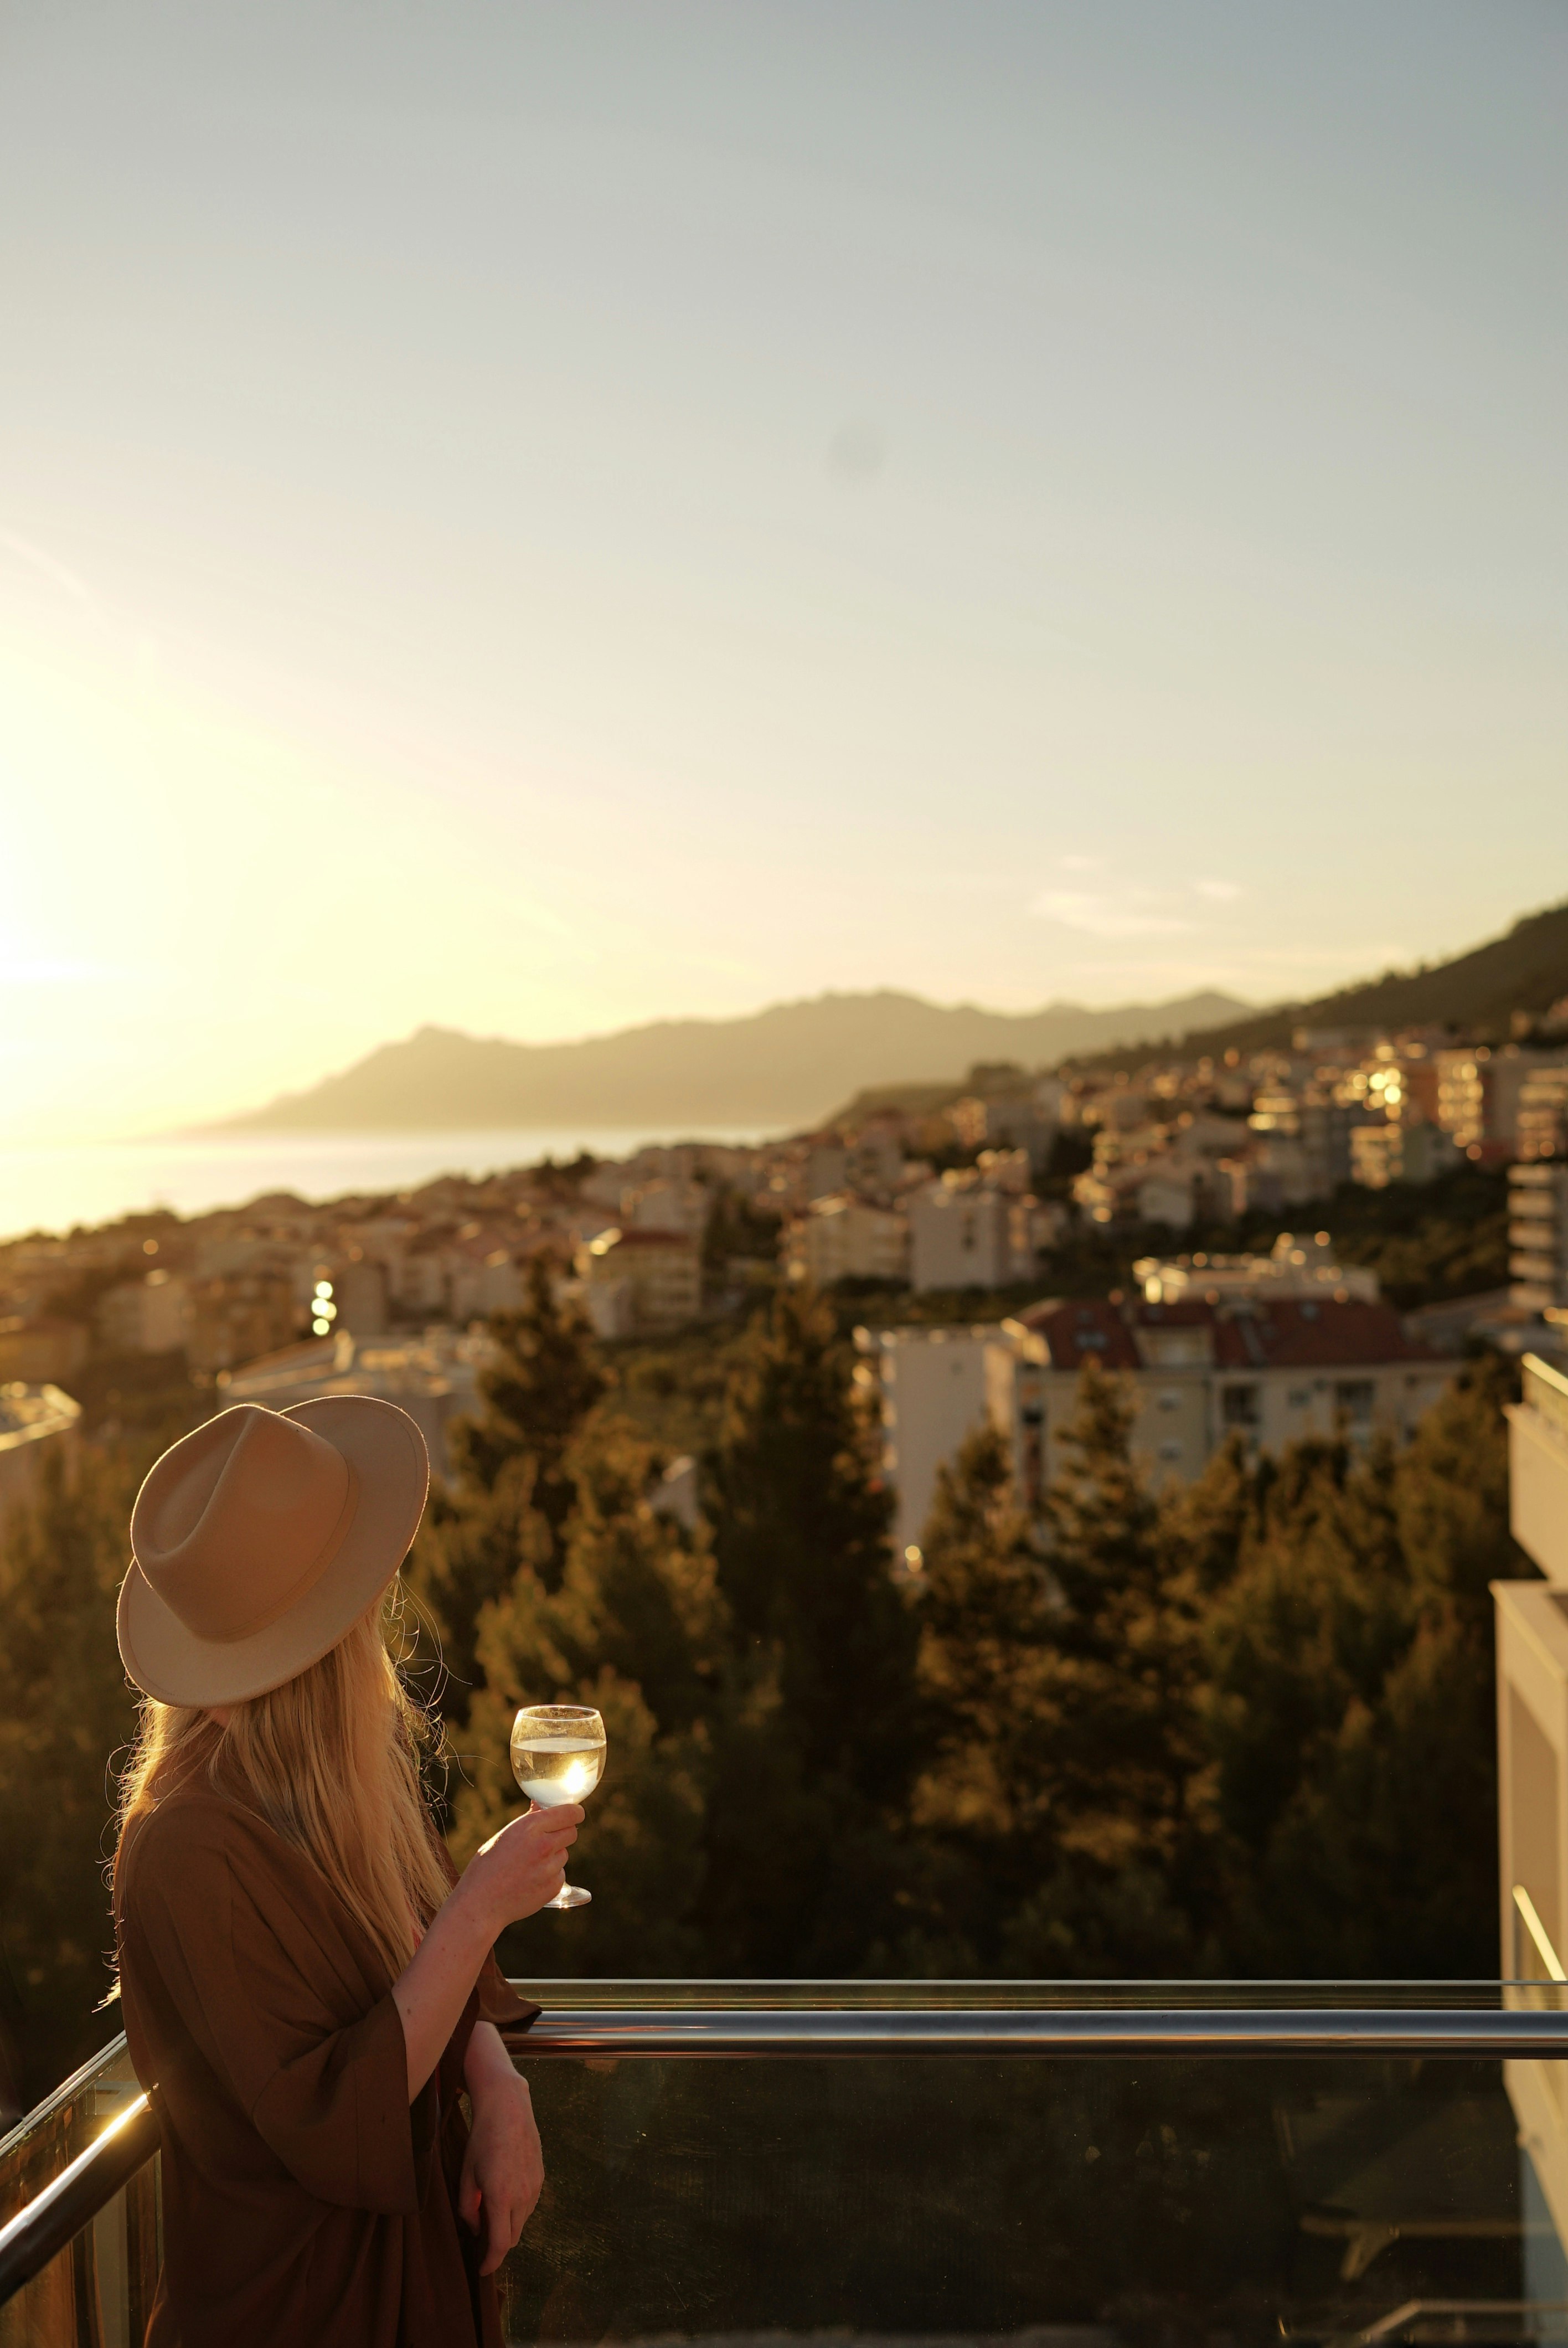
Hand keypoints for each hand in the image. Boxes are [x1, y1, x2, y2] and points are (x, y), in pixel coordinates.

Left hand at [459, 2067, 542, 2275]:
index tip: (481, 2270)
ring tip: (491, 2210)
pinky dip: (517, 2209)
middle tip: (480, 2238)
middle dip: (496, 2245)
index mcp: (501, 2198)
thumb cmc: (482, 2140)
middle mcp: (523, 2196)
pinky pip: (529, 2205)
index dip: (490, 2263)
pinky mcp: (541, 2178)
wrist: (509, 2108)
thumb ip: (468, 2208)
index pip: (499, 2245)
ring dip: (507, 2226)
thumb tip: (476, 2229)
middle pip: (512, 2238)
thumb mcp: (466, 2175)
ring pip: (521, 2222)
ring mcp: (535, 2187)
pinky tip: (505, 2194)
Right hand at [467, 1803, 583, 1932]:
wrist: (480, 1905)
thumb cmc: (486, 1867)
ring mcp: (550, 1868)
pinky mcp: (554, 1887)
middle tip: (547, 1839)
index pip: (570, 1813)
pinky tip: (530, 1880)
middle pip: (572, 1832)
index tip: (574, 1814)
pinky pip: (560, 1874)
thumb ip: (528, 1821)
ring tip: (529, 1865)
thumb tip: (540, 1805)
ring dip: (554, 1856)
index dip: (574, 1813)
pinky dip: (550, 1875)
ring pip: (564, 1854)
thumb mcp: (504, 1836)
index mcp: (530, 1827)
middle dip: (563, 1833)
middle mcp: (544, 1845)